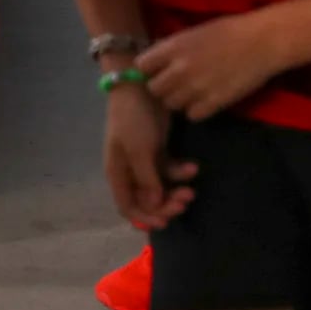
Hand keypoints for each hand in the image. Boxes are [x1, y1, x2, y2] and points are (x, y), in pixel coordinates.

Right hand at [101, 84, 196, 230]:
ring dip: (176, 191)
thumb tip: (153, 206)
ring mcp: (144, 161)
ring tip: (192, 188)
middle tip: (185, 201)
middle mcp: (129, 171)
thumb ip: (147, 179)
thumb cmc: (133, 119)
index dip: (144, 218)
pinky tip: (192, 166)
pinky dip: (180, 172)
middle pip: (146, 201)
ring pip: (160, 188)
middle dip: (166, 205)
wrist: (140, 86)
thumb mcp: (139, 150)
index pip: (127, 206)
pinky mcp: (157, 150)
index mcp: (118, 173)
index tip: (165, 222)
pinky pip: (169, 171)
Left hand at [136, 13, 288, 120]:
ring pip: (171, 105)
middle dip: (161, 87)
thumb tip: (156, 57)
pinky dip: (196, 111)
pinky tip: (204, 101)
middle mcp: (180, 69)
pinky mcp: (214, 103)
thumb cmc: (229, 31)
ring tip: (191, 92)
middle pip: (154, 89)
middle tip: (174, 84)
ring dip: (178, 100)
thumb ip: (172, 47)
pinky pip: (192, 115)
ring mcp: (196, 88)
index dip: (148, 69)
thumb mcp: (192, 33)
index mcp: (173, 48)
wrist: (261, 42)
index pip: (141, 66)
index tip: (156, 70)